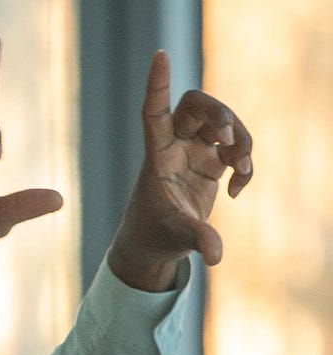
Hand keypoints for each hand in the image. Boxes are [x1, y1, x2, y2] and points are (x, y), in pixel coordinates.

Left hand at [108, 51, 253, 290]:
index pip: (155, 110)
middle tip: (229, 140)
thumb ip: (197, 240)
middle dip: (221, 114)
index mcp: (157, 155)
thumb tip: (216, 255)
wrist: (154, 245)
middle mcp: (174, 147)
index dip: (158, 83)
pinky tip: (237, 191)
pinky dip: (244, 165)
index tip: (160, 55)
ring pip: (222, 124)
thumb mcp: (175, 236)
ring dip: (241, 141)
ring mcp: (193, 153)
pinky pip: (235, 150)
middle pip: (197, 106)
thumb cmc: (154, 236)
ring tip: (241, 173)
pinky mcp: (210, 165)